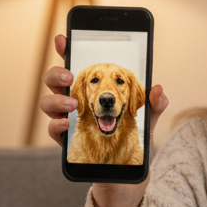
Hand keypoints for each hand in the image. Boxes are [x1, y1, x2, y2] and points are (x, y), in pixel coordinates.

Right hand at [40, 34, 167, 146]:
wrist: (129, 166)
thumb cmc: (135, 135)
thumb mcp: (148, 117)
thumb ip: (155, 103)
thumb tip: (158, 88)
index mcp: (93, 90)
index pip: (77, 67)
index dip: (66, 51)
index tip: (63, 40)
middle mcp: (76, 101)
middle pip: (54, 81)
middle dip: (56, 74)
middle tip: (69, 77)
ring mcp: (68, 119)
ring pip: (48, 103)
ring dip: (56, 99)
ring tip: (73, 104)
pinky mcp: (66, 139)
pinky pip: (53, 129)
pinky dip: (56, 124)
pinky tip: (67, 122)